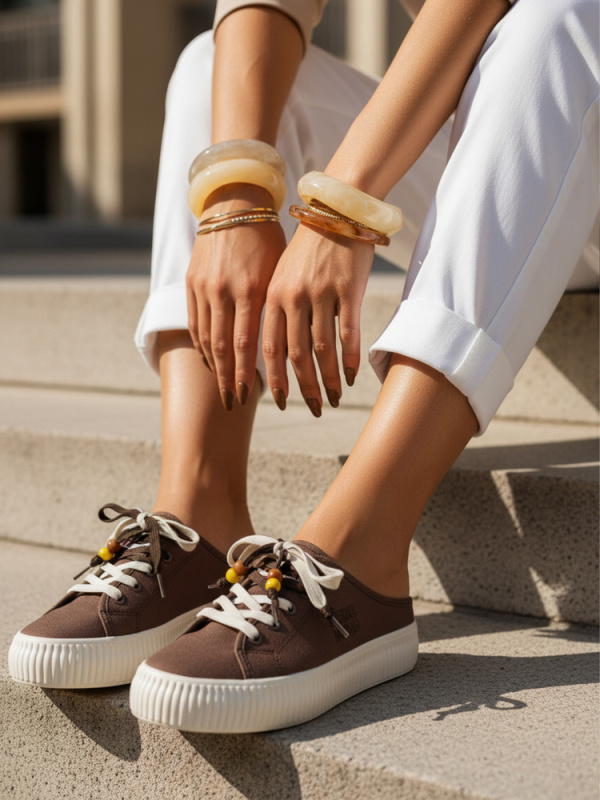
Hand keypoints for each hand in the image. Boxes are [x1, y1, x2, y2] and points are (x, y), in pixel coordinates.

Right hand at [186, 185, 285, 407]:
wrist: (234, 203)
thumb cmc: (268, 239)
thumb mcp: (279, 271)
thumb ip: (279, 306)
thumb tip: (292, 343)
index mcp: (251, 289)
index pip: (248, 344)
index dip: (250, 373)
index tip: (257, 396)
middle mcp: (224, 291)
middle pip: (224, 349)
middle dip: (230, 379)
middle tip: (235, 402)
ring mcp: (204, 287)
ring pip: (206, 339)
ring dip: (215, 368)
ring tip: (223, 389)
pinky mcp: (191, 282)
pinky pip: (194, 323)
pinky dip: (201, 346)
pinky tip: (210, 362)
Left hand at [263, 224, 373, 415]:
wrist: (336, 211)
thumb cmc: (307, 249)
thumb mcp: (282, 276)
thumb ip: (277, 313)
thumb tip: (278, 356)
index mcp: (272, 295)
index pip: (268, 348)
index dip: (273, 379)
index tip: (279, 402)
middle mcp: (293, 296)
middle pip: (296, 354)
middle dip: (303, 387)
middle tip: (314, 408)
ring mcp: (321, 293)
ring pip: (323, 348)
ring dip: (329, 379)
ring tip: (335, 398)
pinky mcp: (348, 289)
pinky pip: (348, 332)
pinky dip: (350, 358)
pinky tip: (352, 375)